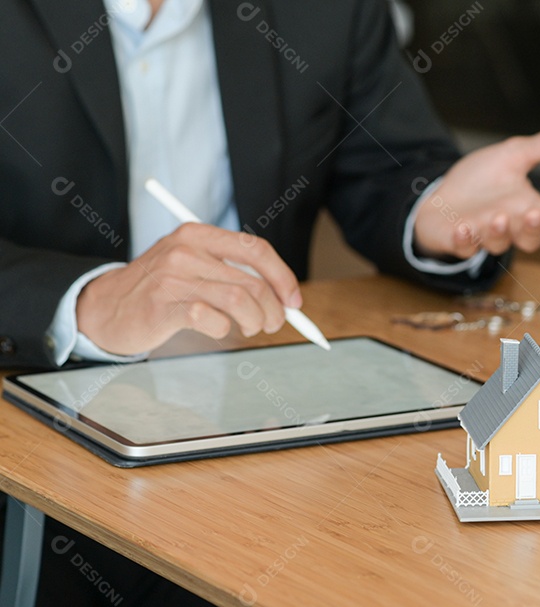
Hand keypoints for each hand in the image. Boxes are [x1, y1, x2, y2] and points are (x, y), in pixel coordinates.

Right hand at [76, 223, 300, 354]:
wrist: (105, 308)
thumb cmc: (160, 290)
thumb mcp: (193, 266)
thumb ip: (233, 273)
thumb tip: (285, 298)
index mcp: (197, 234)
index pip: (256, 249)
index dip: (283, 277)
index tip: (295, 301)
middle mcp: (186, 250)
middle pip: (253, 281)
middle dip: (274, 310)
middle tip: (272, 324)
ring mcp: (173, 276)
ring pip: (240, 299)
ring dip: (255, 321)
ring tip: (249, 329)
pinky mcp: (164, 305)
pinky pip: (214, 319)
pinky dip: (224, 330)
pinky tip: (216, 330)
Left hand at [413, 123, 539, 257]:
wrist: (443, 193)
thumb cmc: (483, 180)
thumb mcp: (514, 154)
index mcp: (528, 207)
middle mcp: (510, 226)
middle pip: (530, 239)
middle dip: (533, 229)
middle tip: (534, 214)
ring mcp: (484, 235)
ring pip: (498, 244)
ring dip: (499, 232)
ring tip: (497, 217)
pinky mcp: (458, 241)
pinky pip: (464, 248)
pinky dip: (464, 241)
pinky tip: (462, 229)